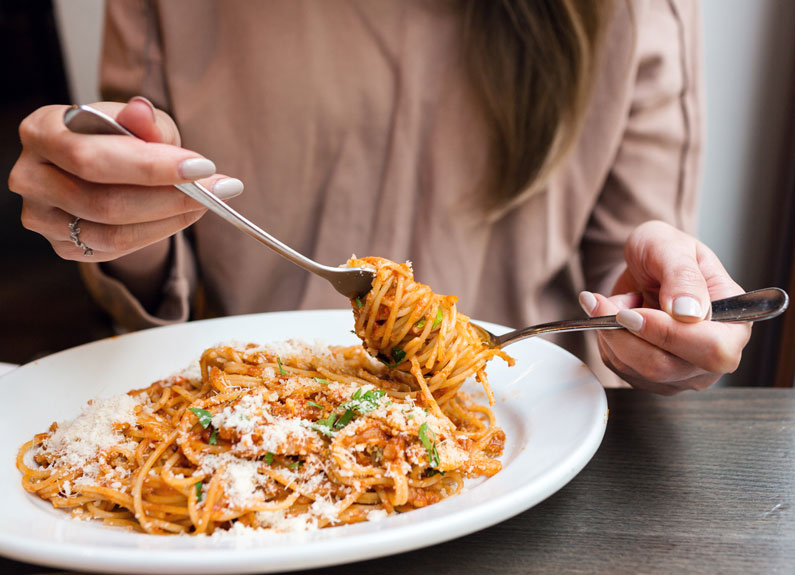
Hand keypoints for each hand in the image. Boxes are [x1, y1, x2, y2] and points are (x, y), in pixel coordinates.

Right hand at [8, 97, 242, 261]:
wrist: (105, 169)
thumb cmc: (118, 138)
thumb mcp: (138, 122)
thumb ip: (144, 122)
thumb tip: (141, 112)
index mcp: (42, 131)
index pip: (92, 157)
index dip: (150, 166)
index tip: (202, 167)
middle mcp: (31, 176)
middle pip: (104, 202)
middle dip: (170, 196)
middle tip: (217, 189)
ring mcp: (43, 217)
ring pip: (114, 232)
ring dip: (170, 219)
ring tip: (205, 201)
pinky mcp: (62, 246)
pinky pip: (116, 249)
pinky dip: (157, 233)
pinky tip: (181, 216)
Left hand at [578, 220, 750, 393]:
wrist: (644, 266)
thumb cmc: (665, 253)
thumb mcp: (672, 248)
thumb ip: (683, 276)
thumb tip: (688, 312)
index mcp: (734, 324)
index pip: (711, 349)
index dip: (668, 334)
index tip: (632, 312)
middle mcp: (712, 357)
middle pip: (665, 366)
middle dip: (626, 333)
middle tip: (602, 303)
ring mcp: (682, 372)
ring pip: (637, 370)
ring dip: (611, 332)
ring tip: (611, 302)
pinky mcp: (651, 378)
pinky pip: (620, 367)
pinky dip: (607, 340)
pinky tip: (614, 318)